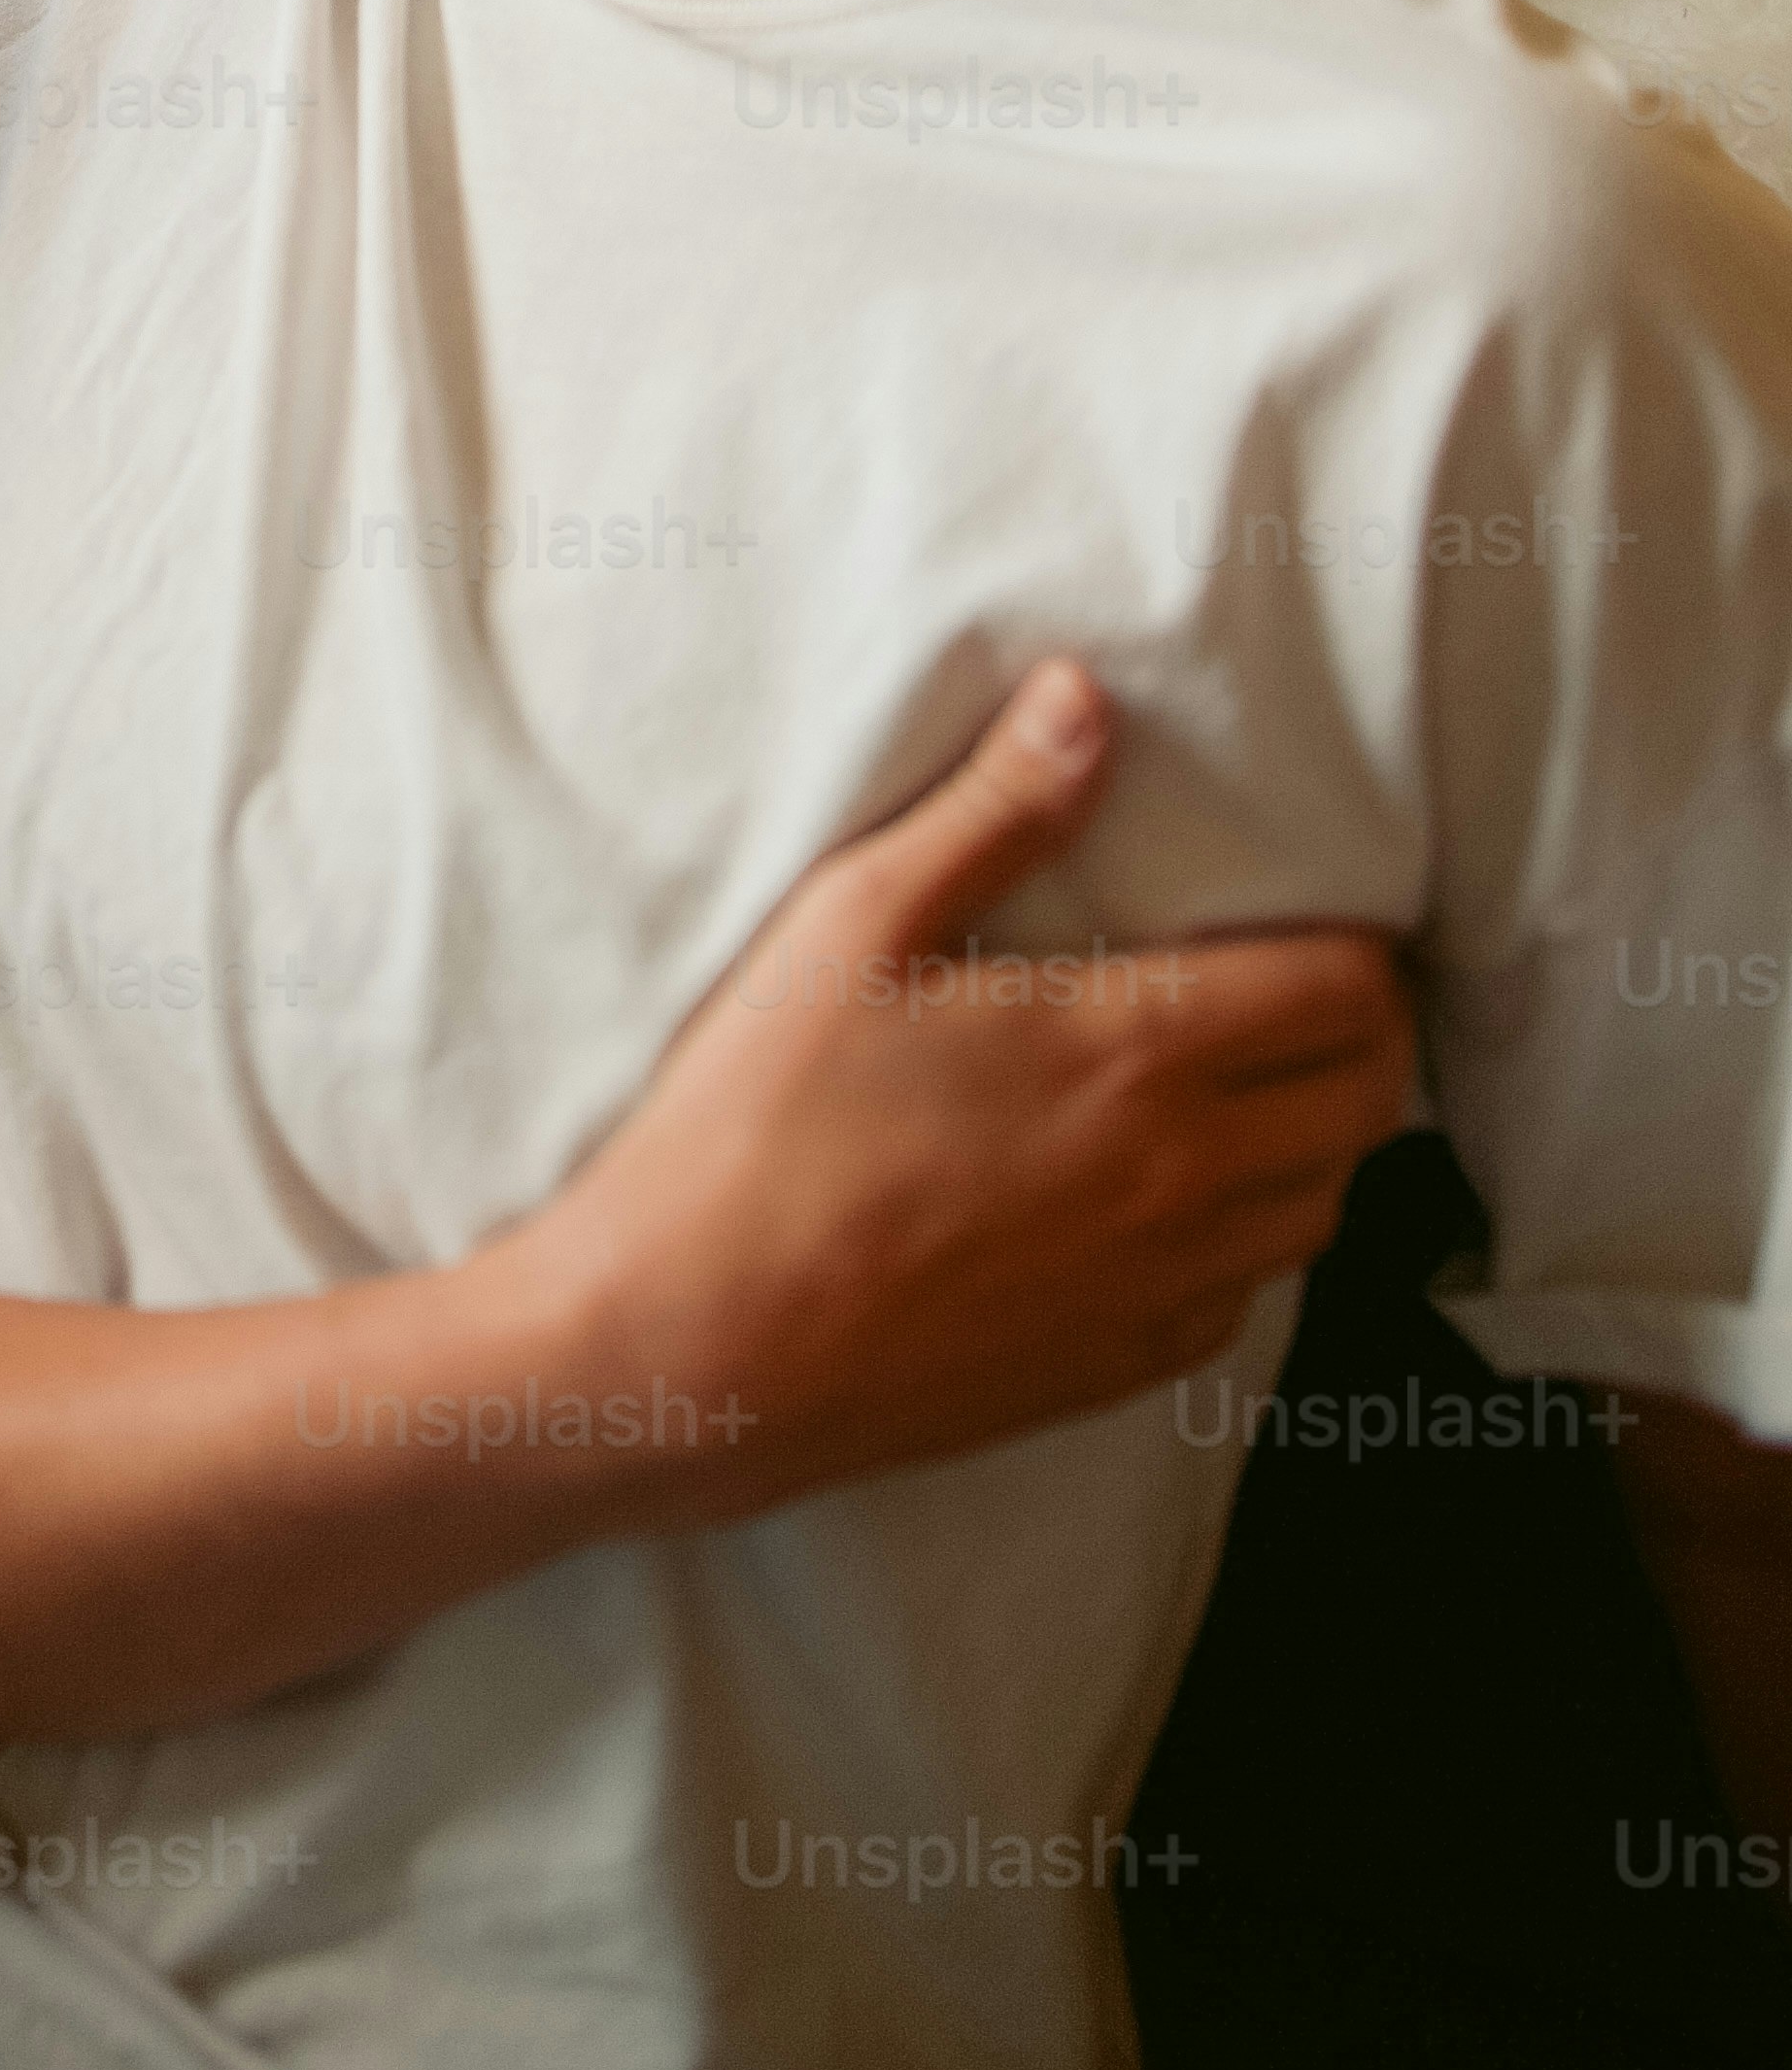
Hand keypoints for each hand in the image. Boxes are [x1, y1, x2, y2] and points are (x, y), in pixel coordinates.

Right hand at [562, 663, 1413, 1521]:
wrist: (697, 1346)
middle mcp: (1179, 1176)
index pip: (1347, 995)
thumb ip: (992, 812)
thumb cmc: (759, 1123)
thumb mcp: (853, 925)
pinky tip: (1169, 1201)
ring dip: (1319, 1139)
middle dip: (1365, 1035)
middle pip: (1371, 1103)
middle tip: (1302, 988)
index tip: (1316, 915)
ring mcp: (1157, 1288)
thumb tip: (1086, 700)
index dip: (1361, 946)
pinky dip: (1246, 1240)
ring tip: (1250, 1086)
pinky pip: (1249, 1300)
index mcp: (1132, 1052)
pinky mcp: (1117, 1369)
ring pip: (1326, 1208)